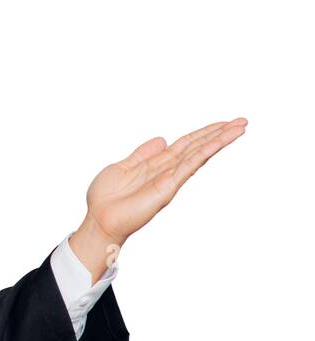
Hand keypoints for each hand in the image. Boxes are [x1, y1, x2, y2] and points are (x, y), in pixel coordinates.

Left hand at [71, 118, 247, 276]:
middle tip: (242, 121)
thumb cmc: (106, 198)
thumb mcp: (123, 166)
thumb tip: (162, 139)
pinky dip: (202, 154)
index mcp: (156, 163)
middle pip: (197, 146)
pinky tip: (216, 143)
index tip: (223, 122)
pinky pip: (188, 167)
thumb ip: (143, 154)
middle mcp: (167, 170)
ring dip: (219, 140)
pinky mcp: (167, 188)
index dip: (203, 132)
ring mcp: (169, 179)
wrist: (99, 219)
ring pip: (198, 154)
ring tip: (239, 128)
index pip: (186, 144)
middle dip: (219, 133)